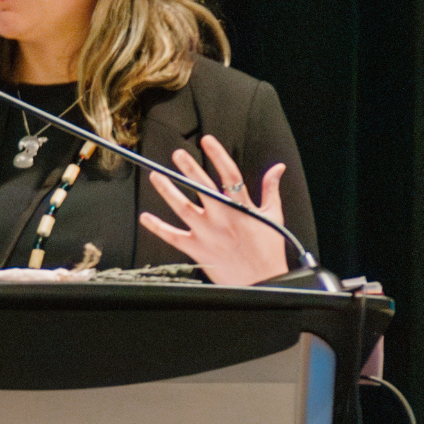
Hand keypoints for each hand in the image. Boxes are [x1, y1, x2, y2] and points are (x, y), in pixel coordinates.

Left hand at [138, 134, 288, 285]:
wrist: (263, 282)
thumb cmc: (269, 249)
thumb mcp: (274, 216)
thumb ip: (271, 189)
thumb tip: (278, 168)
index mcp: (242, 207)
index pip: (229, 174)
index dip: (218, 155)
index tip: (206, 140)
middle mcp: (222, 217)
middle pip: (202, 187)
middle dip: (189, 168)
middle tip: (177, 154)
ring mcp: (207, 233)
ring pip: (182, 207)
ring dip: (167, 190)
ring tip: (156, 176)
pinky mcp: (197, 250)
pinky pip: (173, 237)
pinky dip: (157, 227)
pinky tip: (145, 217)